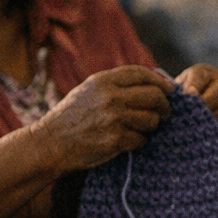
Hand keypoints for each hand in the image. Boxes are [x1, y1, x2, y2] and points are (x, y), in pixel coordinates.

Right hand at [28, 66, 173, 171]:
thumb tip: (154, 82)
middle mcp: (109, 96)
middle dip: (164, 106)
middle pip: (154, 95)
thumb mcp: (88, 91)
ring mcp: (113, 117)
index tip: (170, 89)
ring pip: (151, 119)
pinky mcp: (114, 139)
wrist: (48, 143)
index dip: (160, 81)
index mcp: (102, 80)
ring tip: (140, 129)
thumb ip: (116, 85)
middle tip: (164, 113)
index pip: (141, 73)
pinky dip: (138, 142)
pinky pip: (141, 139)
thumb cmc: (71, 117)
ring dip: (151, 126)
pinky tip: (127, 142)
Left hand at [176, 64, 217, 208]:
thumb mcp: (182, 91)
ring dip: (214, 119)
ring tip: (200, 126)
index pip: (200, 76)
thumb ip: (174, 93)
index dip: (193, 87)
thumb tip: (158, 98)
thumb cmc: (190, 100)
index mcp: (206, 73)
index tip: (186, 98)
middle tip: (192, 116)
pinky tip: (210, 133)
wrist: (217, 111)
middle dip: (206, 105)